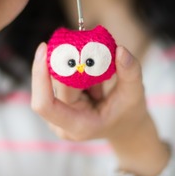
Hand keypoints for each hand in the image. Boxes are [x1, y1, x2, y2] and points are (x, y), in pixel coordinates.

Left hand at [31, 42, 151, 144]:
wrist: (125, 128)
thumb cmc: (129, 113)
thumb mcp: (135, 94)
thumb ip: (130, 73)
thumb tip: (121, 50)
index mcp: (78, 125)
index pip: (45, 104)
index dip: (40, 76)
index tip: (45, 47)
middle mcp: (62, 124)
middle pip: (54, 85)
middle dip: (69, 63)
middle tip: (86, 48)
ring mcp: (57, 116)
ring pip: (55, 80)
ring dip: (77, 71)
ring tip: (100, 83)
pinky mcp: (57, 105)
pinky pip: (58, 81)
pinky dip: (75, 73)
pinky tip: (93, 84)